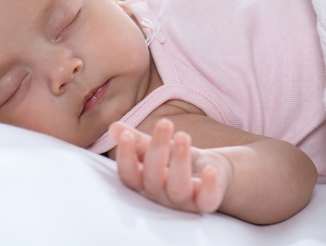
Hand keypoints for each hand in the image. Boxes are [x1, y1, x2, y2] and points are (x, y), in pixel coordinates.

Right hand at [109, 119, 231, 213]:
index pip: (128, 174)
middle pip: (153, 177)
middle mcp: (160, 194)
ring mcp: (183, 201)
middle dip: (157, 149)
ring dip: (180, 161)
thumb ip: (138, 141)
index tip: (126, 135)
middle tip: (164, 123)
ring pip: (178, 187)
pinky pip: (206, 200)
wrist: (211, 172)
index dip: (125, 156)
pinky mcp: (206, 202)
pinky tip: (210, 169)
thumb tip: (113, 127)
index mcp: (144, 182)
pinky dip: (209, 186)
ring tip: (183, 135)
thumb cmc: (177, 160)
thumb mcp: (158, 148)